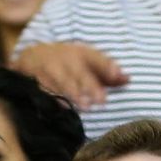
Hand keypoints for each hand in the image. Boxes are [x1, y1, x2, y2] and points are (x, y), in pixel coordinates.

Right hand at [11, 41, 125, 109]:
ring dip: (73, 94)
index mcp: (80, 53)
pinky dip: (52, 97)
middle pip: (79, 71)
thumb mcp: (87, 62)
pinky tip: (62, 107)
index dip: (106, 66)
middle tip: (102, 101)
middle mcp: (64, 57)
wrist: (32, 55)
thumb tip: (128, 79)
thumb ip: (107, 72)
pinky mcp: (33, 77)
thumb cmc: (68, 63)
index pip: (95, 58)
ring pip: (61, 80)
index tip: (118, 76)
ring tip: (85, 107)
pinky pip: (42, 88)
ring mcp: (47, 66)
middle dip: (90, 85)